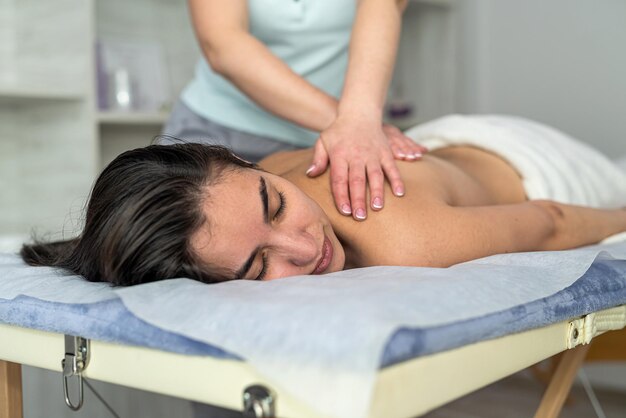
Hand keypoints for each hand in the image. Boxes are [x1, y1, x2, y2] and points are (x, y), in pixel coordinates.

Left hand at [305, 116, 423, 219]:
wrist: (359, 113)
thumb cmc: (338, 131)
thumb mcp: (323, 141)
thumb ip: (318, 159)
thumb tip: (310, 174)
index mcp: (340, 155)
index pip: (340, 179)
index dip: (342, 196)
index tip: (345, 211)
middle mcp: (357, 155)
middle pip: (357, 180)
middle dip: (358, 200)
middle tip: (359, 217)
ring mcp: (372, 154)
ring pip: (375, 175)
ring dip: (377, 192)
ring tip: (377, 208)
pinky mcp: (385, 152)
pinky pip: (392, 167)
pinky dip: (396, 180)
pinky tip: (399, 193)